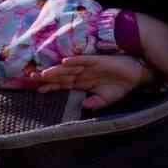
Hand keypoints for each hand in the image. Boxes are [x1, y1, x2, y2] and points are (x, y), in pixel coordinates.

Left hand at [30, 55, 154, 109]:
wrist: (135, 75)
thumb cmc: (120, 86)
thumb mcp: (106, 99)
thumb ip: (95, 103)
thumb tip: (84, 106)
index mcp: (82, 82)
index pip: (63, 84)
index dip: (51, 86)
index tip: (38, 90)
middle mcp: (82, 73)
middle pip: (61, 75)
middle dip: (47, 77)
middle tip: (32, 78)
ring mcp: (88, 66)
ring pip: (68, 68)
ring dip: (56, 70)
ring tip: (44, 73)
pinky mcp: (97, 60)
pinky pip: (84, 60)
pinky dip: (74, 61)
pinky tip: (65, 62)